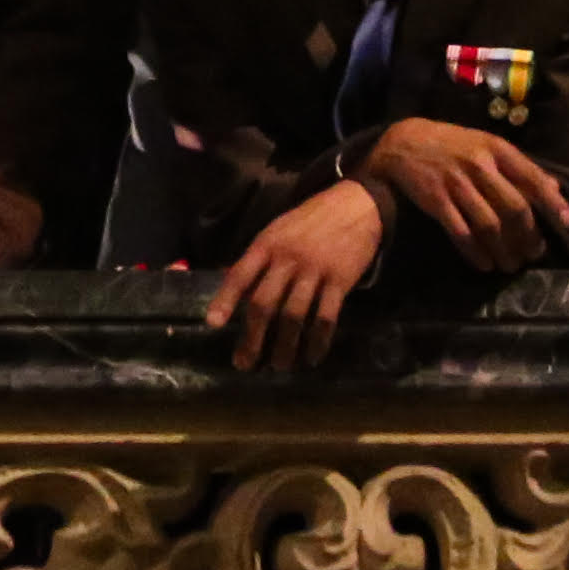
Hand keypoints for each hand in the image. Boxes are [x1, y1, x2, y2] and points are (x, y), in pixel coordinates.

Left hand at [209, 184, 387, 371]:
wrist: (356, 204)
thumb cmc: (311, 220)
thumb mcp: (277, 230)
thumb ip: (258, 259)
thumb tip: (234, 287)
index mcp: (267, 244)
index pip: (240, 274)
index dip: (225, 300)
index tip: (213, 324)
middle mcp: (287, 258)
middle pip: (264, 303)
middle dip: (252, 338)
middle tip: (245, 363)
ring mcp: (314, 270)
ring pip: (293, 316)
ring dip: (285, 346)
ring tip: (279, 366)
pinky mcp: (340, 281)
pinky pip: (326, 317)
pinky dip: (318, 341)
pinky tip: (312, 357)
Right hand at [355, 118, 568, 272]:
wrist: (403, 142)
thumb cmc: (453, 145)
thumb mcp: (487, 146)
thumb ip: (519, 167)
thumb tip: (554, 188)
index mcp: (496, 149)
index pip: (532, 178)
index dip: (552, 203)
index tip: (566, 224)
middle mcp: (479, 165)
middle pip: (514, 208)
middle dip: (528, 237)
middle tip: (533, 254)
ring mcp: (457, 183)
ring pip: (490, 225)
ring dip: (504, 250)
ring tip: (511, 265)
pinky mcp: (436, 201)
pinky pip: (461, 233)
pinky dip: (475, 253)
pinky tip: (485, 264)